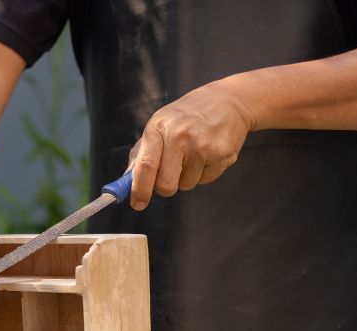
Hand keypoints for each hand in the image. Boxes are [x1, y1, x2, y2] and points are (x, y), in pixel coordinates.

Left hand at [128, 80, 255, 208]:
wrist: (228, 100)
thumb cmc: (187, 117)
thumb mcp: (160, 125)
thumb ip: (141, 154)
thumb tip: (127, 181)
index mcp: (159, 127)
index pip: (146, 165)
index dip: (140, 189)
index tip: (137, 204)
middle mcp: (180, 135)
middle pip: (165, 185)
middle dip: (165, 187)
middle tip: (170, 174)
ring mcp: (203, 145)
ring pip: (186, 185)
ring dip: (186, 177)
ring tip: (193, 153)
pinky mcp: (222, 154)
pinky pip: (205, 180)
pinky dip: (203, 172)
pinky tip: (208, 152)